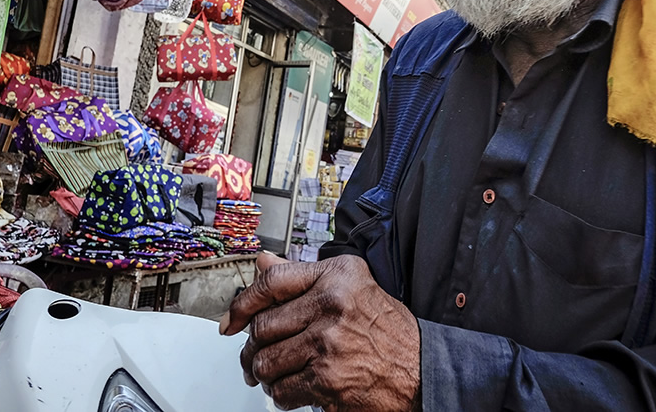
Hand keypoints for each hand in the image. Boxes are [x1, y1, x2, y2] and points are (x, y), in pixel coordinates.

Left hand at [221, 253, 420, 411]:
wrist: (423, 370)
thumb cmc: (389, 331)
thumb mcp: (352, 288)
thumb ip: (304, 277)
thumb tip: (263, 261)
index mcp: (337, 275)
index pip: (273, 281)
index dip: (243, 303)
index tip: (231, 320)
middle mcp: (332, 303)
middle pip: (263, 326)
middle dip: (253, 347)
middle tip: (257, 355)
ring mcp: (327, 342)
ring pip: (266, 361)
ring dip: (265, 373)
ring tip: (276, 373)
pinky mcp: (326, 378)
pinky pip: (281, 389)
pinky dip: (281, 394)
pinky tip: (295, 387)